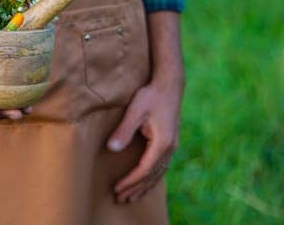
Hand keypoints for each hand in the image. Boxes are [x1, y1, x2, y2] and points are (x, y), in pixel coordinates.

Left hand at [106, 78, 180, 202]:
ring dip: (145, 186)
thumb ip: (124, 130)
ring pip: (158, 173)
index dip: (131, 181)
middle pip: (152, 175)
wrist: (170, 84)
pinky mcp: (170, 142)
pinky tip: (146, 182)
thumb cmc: (151, 95)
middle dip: (136, 188)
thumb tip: (112, 148)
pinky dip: (152, 177)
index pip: (145, 169)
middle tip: (120, 199)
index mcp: (163, 143)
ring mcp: (172, 146)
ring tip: (132, 197)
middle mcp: (170, 147)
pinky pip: (161, 166)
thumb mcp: (135, 111)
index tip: (117, 188)